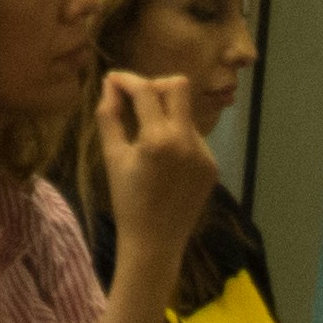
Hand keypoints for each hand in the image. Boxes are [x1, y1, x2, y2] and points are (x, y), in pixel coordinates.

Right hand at [97, 71, 221, 263]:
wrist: (155, 242)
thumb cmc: (127, 201)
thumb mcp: (113, 157)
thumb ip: (110, 116)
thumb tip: (109, 86)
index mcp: (159, 139)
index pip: (145, 90)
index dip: (127, 79)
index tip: (113, 79)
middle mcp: (187, 141)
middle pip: (178, 86)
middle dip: (154, 86)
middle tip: (136, 100)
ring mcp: (204, 153)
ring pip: (185, 114)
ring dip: (165, 116)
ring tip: (147, 141)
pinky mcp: (212, 165)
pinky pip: (193, 138)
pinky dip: (176, 138)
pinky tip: (164, 162)